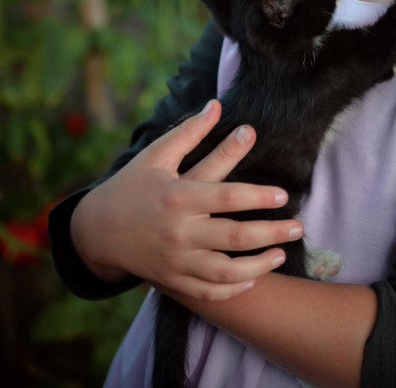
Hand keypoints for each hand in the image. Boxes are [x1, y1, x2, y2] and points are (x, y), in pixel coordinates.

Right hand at [70, 100, 302, 300]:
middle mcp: (178, 232)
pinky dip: (233, 289)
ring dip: (259, 266)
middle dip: (272, 234)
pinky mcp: (172, 281)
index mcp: (177, 197)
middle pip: (234, 237)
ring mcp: (175, 261)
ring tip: (282, 254)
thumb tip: (217, 104)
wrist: (96, 230)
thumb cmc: (132, 185)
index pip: (226, 198)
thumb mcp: (157, 154)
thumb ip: (190, 131)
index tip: (283, 195)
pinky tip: (253, 278)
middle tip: (298, 227)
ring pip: (226, 272)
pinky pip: (208, 292)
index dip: (258, 196)